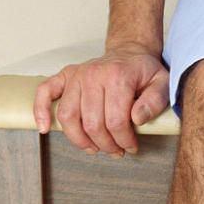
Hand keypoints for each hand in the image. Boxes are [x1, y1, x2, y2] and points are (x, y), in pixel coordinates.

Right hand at [33, 41, 169, 157]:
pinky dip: (41, 110)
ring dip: (80, 139)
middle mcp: (94, 74)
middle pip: (93, 123)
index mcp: (118, 76)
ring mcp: (77, 74)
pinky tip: (45, 128)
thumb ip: (155, 101)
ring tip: (94, 148)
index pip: (115, 121)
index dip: (123, 140)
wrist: (129, 52)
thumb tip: (137, 119)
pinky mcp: (65, 76)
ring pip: (69, 116)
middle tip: (116, 150)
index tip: (131, 146)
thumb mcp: (162, 83)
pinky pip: (45, 92)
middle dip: (106, 144)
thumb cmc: (144, 71)